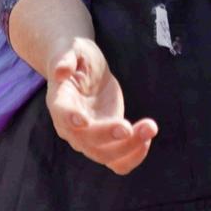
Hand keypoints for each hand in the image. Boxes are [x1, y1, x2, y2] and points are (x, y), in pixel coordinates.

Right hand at [44, 38, 157, 174]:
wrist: (85, 69)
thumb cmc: (77, 56)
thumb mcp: (72, 48)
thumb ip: (65, 57)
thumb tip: (60, 70)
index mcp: (60, 101)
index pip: (62, 114)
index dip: (71, 119)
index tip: (84, 121)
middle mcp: (71, 126)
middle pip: (86, 141)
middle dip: (108, 135)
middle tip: (129, 126)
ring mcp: (89, 138)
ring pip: (106, 155)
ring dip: (129, 148)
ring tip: (150, 127)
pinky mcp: (106, 141)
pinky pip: (118, 162)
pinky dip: (134, 157)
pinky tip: (147, 138)